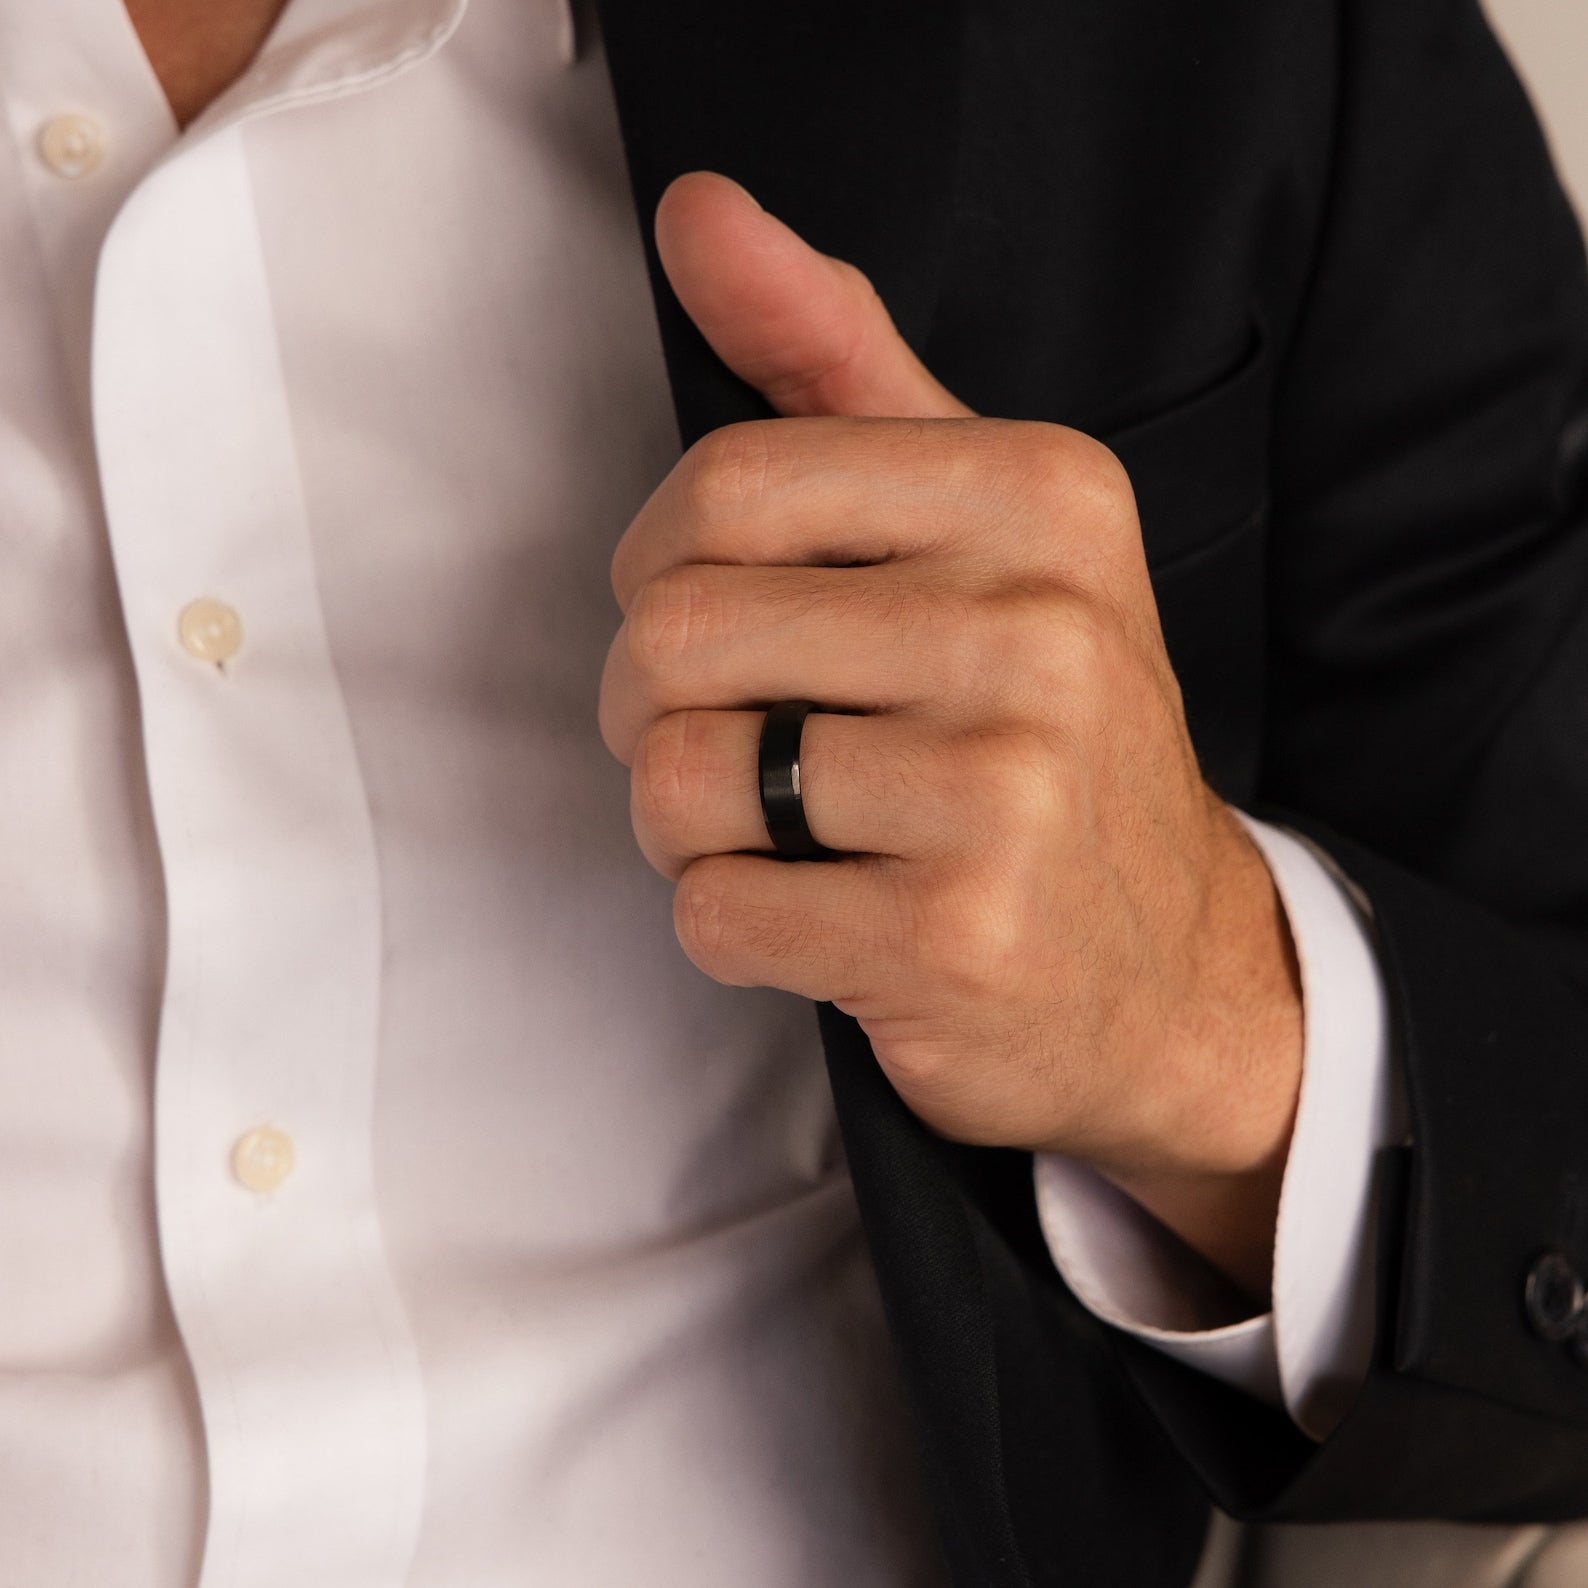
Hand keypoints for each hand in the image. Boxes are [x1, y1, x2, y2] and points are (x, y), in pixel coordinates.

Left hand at [599, 173, 1300, 1299]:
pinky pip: (717, 915)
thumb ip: (837, 363)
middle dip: (650, 709)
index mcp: (1043, 497)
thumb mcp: (979, 526)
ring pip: (680, 780)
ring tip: (773, 834)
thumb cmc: (1036, 730)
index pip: (728, 485)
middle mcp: (1042, 630)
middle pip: (675, 634)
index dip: (659, 569)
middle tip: (723, 750)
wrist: (1169, 963)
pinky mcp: (958, 935)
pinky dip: (729, 924)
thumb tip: (698, 211)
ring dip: (684, 825)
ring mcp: (1008, 791)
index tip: (706, 628)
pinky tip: (820, 918)